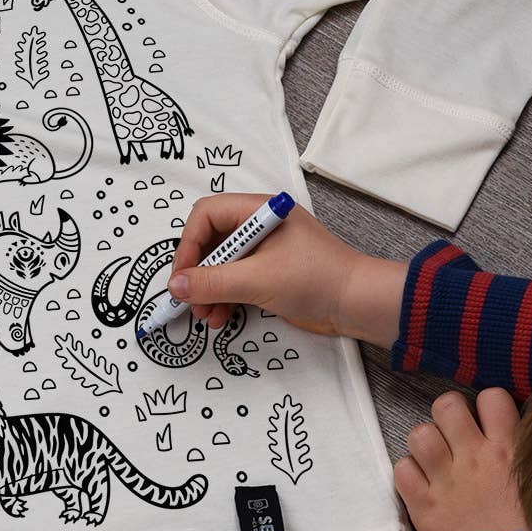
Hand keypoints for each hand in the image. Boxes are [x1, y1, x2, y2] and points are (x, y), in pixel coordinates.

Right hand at [169, 193, 405, 343]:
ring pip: (220, 266)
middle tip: (190, 302)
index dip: (188, 245)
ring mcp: (264, 251)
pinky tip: (221, 318)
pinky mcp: (269, 274)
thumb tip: (176, 287)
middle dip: (197, 274)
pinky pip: (234, 282)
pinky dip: (224, 299)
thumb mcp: (257, 280)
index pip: (206, 215)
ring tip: (207, 317)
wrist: (355, 303)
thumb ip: (212, 283)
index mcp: (259, 211)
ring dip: (208, 291)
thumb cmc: (315, 279)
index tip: (182, 278)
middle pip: (210, 242)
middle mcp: (258, 226)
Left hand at [393, 390, 529, 530]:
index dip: (487, 405)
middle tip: (456, 435)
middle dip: (449, 414)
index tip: (488, 422)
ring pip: (419, 433)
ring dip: (425, 443)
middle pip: (447, 405)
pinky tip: (423, 485)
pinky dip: (408, 473)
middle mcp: (476, 459)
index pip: (493, 397)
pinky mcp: (423, 507)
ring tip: (437, 460)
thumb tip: (531, 442)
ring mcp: (446, 481)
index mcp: (512, 451)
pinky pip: (401, 470)